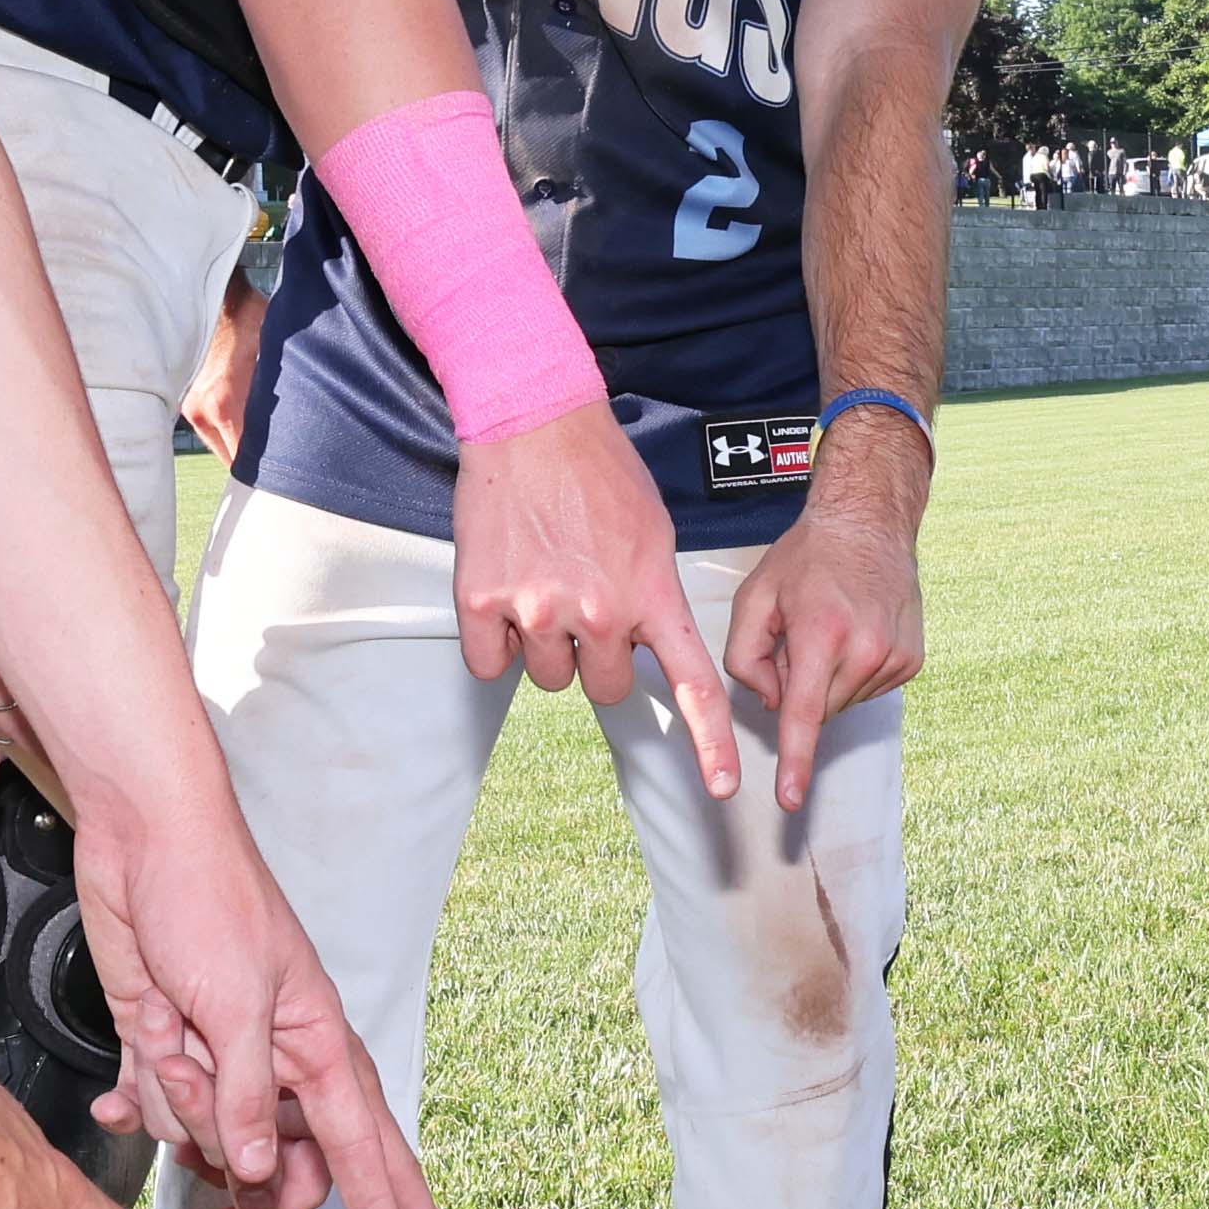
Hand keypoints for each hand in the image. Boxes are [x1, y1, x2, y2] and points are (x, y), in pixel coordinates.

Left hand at [71, 790, 451, 1208]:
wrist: (140, 840)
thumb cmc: (208, 900)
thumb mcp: (235, 1002)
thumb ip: (248, 1094)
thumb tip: (260, 1170)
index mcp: (318, 1045)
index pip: (369, 1143)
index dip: (395, 1202)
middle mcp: (277, 1059)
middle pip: (287, 1167)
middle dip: (250, 1197)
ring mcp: (223, 1057)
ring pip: (214, 1140)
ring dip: (181, 1111)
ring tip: (166, 1044)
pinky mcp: (170, 1044)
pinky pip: (162, 1109)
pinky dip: (141, 1104)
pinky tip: (121, 1095)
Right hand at [175, 261, 269, 464]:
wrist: (221, 296)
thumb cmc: (253, 321)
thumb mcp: (277, 358)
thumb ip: (283, 399)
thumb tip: (303, 434)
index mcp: (225, 404)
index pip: (242, 460)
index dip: (263, 474)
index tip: (284, 480)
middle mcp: (202, 411)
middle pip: (229, 459)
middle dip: (253, 466)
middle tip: (281, 471)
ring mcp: (191, 406)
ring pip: (219, 445)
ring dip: (239, 448)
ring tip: (267, 450)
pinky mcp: (188, 399)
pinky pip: (210, 429)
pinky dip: (228, 433)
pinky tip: (247, 429)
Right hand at [452, 395, 740, 799]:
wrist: (532, 420)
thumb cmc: (597, 470)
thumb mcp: (651, 534)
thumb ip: (653, 596)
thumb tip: (646, 642)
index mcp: (652, 592)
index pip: (692, 684)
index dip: (711, 744)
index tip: (724, 789)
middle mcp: (600, 611)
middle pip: (607, 688)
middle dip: (599, 658)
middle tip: (584, 601)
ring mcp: (540, 610)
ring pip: (550, 679)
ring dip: (547, 646)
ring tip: (543, 580)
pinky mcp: (483, 603)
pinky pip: (492, 665)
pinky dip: (497, 640)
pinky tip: (505, 589)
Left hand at [719, 459, 924, 815]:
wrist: (870, 524)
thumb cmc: (806, 558)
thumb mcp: (754, 597)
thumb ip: (743, 657)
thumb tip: (770, 703)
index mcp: (821, 633)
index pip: (803, 714)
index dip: (795, 761)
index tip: (790, 800)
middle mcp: (865, 649)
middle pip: (818, 709)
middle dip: (799, 688)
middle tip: (799, 638)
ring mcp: (894, 657)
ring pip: (844, 704)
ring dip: (827, 681)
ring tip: (831, 628)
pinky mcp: (911, 661)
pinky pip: (868, 691)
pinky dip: (853, 674)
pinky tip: (854, 635)